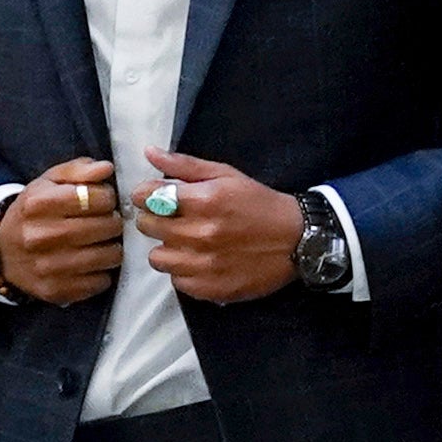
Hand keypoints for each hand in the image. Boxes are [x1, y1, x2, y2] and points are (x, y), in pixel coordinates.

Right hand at [0, 158, 125, 303]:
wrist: (3, 253)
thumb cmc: (34, 212)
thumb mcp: (49, 182)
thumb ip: (78, 170)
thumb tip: (106, 168)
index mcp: (37, 203)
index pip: (93, 197)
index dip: (107, 197)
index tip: (104, 201)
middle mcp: (39, 236)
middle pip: (104, 227)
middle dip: (114, 223)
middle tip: (109, 222)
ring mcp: (46, 267)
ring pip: (106, 257)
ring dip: (113, 249)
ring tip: (104, 243)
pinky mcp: (54, 290)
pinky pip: (98, 282)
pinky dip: (103, 273)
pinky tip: (93, 264)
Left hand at [131, 148, 301, 303]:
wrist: (296, 240)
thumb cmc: (258, 203)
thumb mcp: (225, 175)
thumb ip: (184, 166)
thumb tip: (149, 153)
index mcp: (203, 201)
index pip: (148, 197)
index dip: (145, 195)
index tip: (152, 197)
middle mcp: (200, 235)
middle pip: (147, 227)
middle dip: (154, 219)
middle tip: (171, 218)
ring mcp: (204, 265)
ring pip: (156, 258)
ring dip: (166, 248)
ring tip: (184, 241)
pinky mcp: (209, 288)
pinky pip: (176, 280)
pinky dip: (183, 270)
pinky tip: (199, 260)